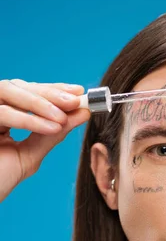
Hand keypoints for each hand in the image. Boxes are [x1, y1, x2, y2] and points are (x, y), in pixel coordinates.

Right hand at [0, 79, 89, 201]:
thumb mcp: (30, 154)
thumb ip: (54, 134)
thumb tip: (82, 113)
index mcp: (1, 113)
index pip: (28, 92)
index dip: (53, 88)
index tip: (78, 92)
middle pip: (19, 86)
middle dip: (49, 93)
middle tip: (75, 101)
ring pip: (9, 90)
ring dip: (40, 103)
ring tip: (63, 119)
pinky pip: (3, 112)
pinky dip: (29, 120)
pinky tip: (52, 128)